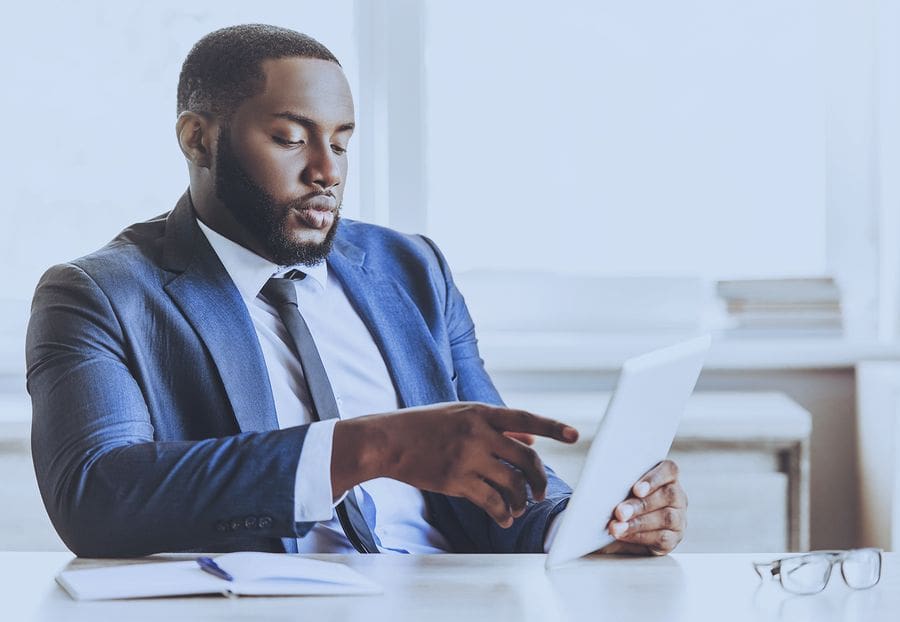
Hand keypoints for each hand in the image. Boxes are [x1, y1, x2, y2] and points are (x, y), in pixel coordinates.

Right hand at [332, 402, 577, 527]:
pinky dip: (503, 513)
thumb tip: (530, 438)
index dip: (553, 427)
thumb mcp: (461, 415)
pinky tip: (505, 518)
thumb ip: (497, 426)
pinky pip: (491, 502)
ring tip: (521, 506)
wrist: (387, 441)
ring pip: (511, 484)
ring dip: (522, 499)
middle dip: (539, 478)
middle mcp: (478, 433)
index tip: (575, 436)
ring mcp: (467, 458)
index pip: (525, 419)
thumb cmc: (424, 426)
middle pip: (526, 458)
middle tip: (540, 492)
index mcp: (481, 412)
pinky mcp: (456, 481)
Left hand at [598, 459, 686, 555]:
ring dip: (638, 522)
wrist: (618, 534)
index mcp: (665, 478)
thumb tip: (597, 478)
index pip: (670, 470)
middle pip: (667, 495)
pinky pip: (662, 537)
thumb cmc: (619, 505)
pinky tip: (623, 535)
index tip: (636, 489)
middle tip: (619, 512)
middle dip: (640, 504)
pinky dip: (639, 536)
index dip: (655, 478)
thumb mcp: (617, 491)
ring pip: (666, 517)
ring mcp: (678, 518)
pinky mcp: (673, 538)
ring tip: (616, 527)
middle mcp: (677, 496)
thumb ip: (615, 482)